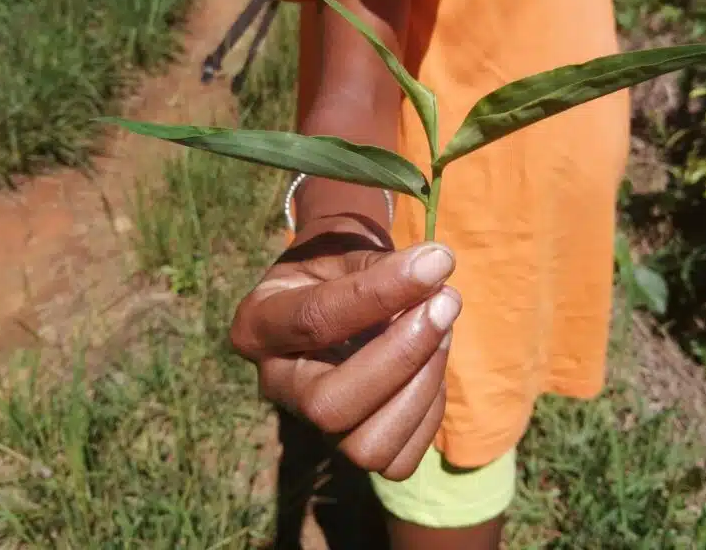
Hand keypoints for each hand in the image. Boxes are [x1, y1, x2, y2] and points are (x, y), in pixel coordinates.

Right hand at [229, 216, 459, 480]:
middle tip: (447, 302)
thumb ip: (382, 262)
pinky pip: (397, 459)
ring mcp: (310, 424)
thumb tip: (438, 268)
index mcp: (258, 324)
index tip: (438, 263)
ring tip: (444, 329)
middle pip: (329, 407)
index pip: (316, 319)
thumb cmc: (336, 262)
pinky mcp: (351, 443)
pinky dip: (428, 412)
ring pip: (364, 447)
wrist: (334, 286)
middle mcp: (275, 383)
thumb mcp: (344, 246)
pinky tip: (433, 363)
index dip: (382, 293)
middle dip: (400, 358)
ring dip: (421, 388)